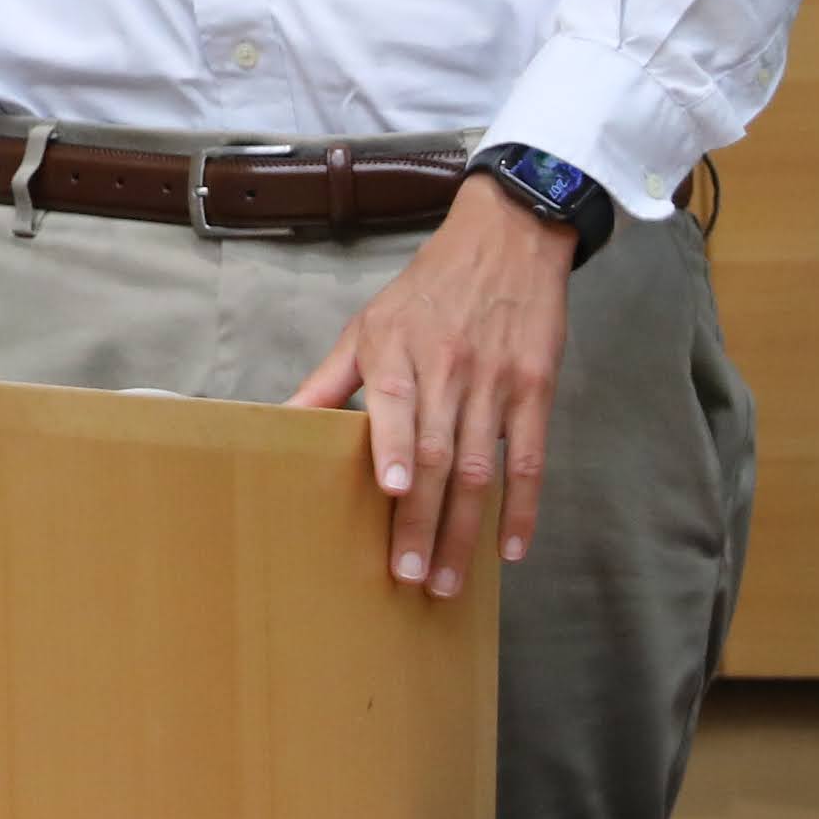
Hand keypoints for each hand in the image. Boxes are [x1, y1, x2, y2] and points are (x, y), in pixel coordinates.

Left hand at [284, 176, 575, 603]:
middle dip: (423, 518)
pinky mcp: (536, 389)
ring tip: (448, 579)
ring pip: (482, 467)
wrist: (507, 238)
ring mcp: (496, 381)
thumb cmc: (428, 289)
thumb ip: (329, 379)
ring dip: (465, 529)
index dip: (394, 449)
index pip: (398, 404)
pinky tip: (512, 549)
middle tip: (411, 575)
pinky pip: (531, 458)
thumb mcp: (368, 323)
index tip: (390, 493)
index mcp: (398, 351)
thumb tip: (282, 422)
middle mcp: (449, 368)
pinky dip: (524, 506)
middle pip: (437, 454)